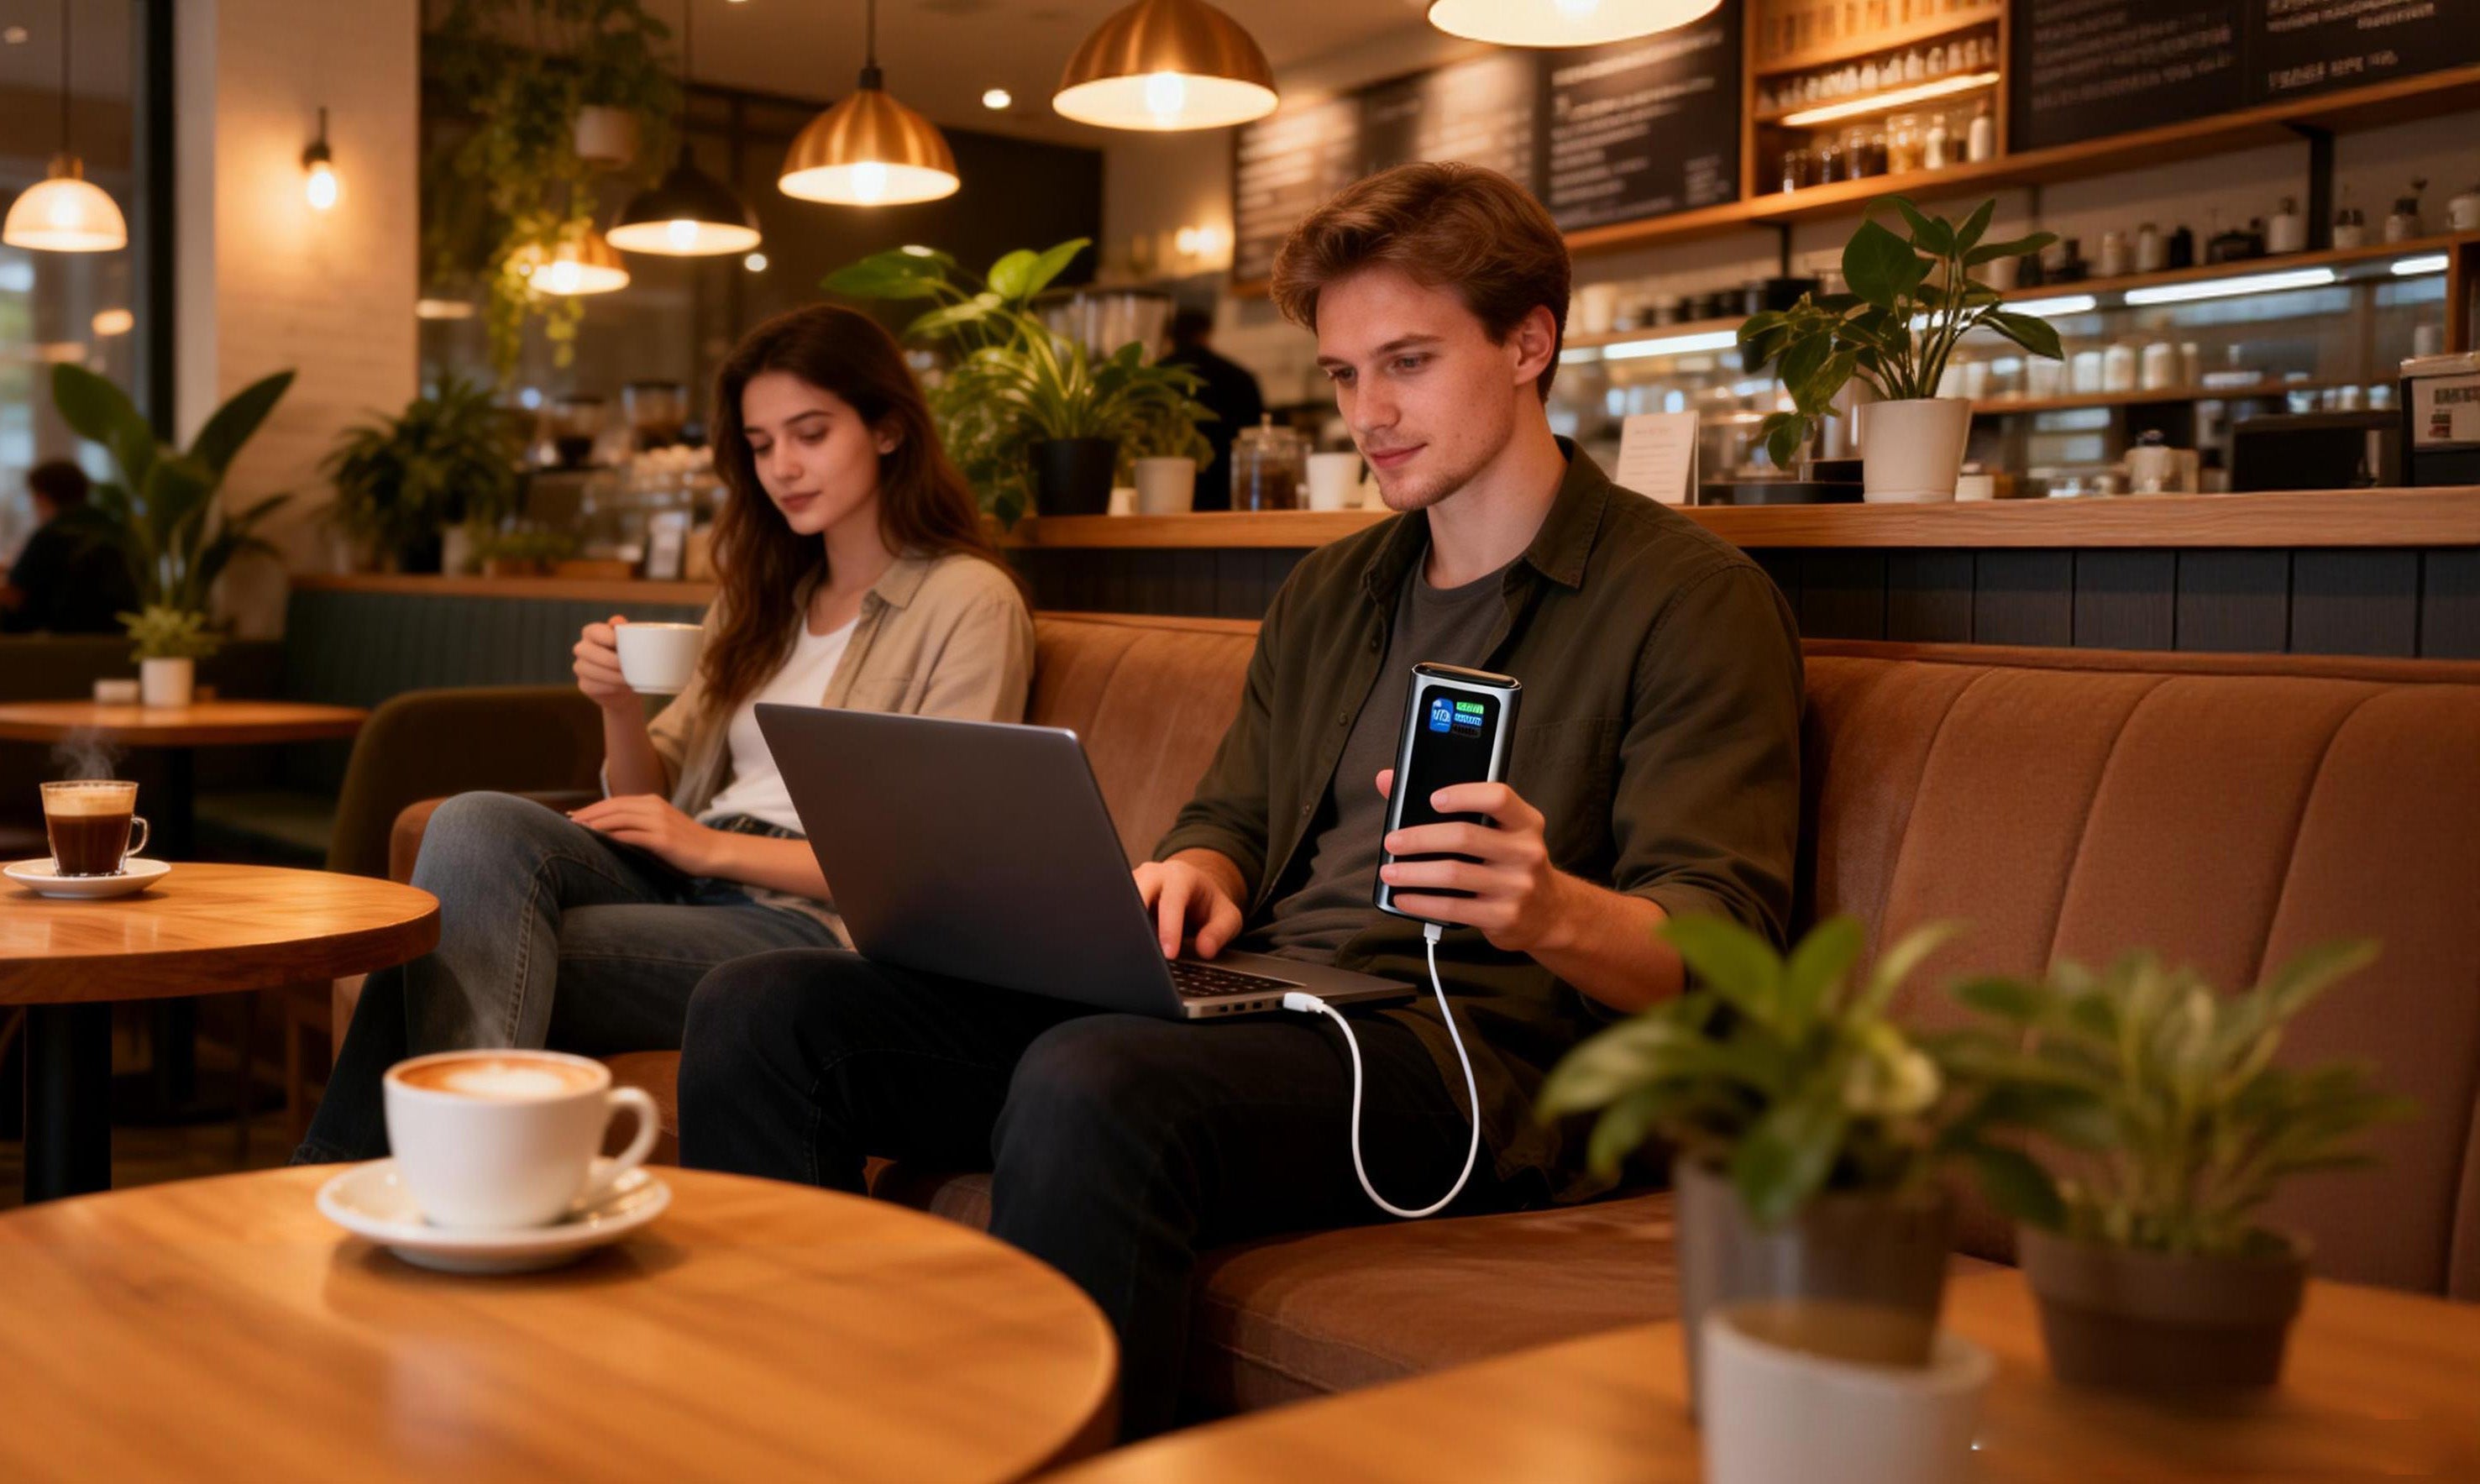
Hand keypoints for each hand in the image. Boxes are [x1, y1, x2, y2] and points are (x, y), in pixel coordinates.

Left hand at [568, 794, 720, 875]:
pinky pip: (632, 835)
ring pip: (619, 818)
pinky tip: (598, 839)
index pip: (616, 801)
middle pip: (613, 807)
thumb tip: (613, 829)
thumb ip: (641, 823)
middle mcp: (654, 807)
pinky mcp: (662, 839)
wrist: (715, 852)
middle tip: (569, 821)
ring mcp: (659, 822)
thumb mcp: (663, 826)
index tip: (574, 815)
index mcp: (653, 802)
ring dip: (596, 823)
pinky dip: (612, 835)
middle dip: (589, 813)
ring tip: (577, 830)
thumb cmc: (688, 843)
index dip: (593, 807)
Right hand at [573, 614, 634, 706]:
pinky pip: (593, 686)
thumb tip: (617, 621)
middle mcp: (581, 648)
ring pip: (591, 671)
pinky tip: (621, 687)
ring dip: (612, 676)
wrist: (630, 682)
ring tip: (629, 679)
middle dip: (611, 660)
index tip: (626, 646)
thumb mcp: (631, 641)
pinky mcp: (583, 685)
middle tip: (630, 666)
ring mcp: (580, 667)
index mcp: (591, 632)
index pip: (596, 632)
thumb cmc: (631, 656)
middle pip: (590, 652)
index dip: (610, 639)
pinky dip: (609, 687)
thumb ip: (624, 629)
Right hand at [1132, 853, 1244, 958]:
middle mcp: (1154, 874)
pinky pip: (1118, 911)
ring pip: (1122, 901)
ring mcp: (1136, 883)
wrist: (1196, 891)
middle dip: (1138, 921)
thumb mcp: (1227, 917)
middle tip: (1143, 952)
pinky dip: (1123, 928)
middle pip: (1137, 892)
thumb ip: (1220, 932)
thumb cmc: (1209, 904)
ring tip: (1136, 952)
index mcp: (1180, 875)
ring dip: (1126, 926)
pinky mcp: (1124, 895)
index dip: (1169, 928)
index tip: (1169, 953)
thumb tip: (1205, 949)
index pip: (1171, 901)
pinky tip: (1130, 945)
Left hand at [1377, 769, 1576, 953]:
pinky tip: (1403, 898)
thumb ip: (1453, 804)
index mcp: (1525, 822)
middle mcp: (1526, 852)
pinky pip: (1453, 908)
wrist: (1550, 912)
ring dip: (1413, 873)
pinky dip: (1421, 902)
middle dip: (1420, 838)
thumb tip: (1388, 779)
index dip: (1464, 795)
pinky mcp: (1504, 917)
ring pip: (1453, 874)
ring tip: (1389, 872)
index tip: (1434, 799)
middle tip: (1392, 841)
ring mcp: (1516, 886)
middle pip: (1465, 836)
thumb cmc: (1510, 862)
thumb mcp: (1499, 831)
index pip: (1499, 797)